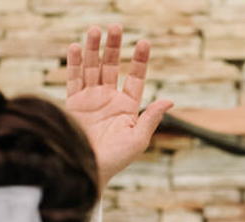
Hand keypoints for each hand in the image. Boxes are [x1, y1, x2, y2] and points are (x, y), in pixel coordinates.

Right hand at [65, 24, 173, 188]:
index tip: (145, 42)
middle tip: (116, 27)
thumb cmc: (115, 160)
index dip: (141, 60)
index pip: (136, 78)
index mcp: (127, 107)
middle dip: (114, 47)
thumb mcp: (138, 139)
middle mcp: (109, 100)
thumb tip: (170, 100)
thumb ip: (151, 117)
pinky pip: (73, 79)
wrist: (87, 170)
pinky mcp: (73, 104)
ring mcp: (90, 100)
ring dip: (93, 49)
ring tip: (95, 30)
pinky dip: (74, 63)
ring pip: (92, 68)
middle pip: (112, 66)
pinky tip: (75, 47)